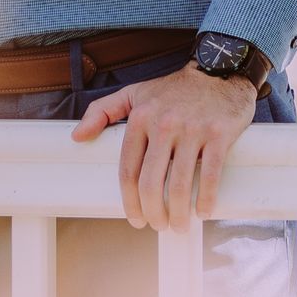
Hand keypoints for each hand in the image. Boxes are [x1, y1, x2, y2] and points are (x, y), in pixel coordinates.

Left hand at [71, 64, 257, 231]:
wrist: (219, 70)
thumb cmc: (174, 89)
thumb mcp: (134, 93)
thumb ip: (102, 111)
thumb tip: (76, 137)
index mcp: (140, 118)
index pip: (128, 170)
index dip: (129, 201)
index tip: (135, 218)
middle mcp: (164, 124)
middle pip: (150, 183)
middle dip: (152, 212)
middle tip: (158, 225)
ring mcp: (192, 130)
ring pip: (180, 184)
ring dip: (178, 213)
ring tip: (179, 225)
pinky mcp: (219, 134)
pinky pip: (210, 174)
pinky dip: (205, 199)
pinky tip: (202, 212)